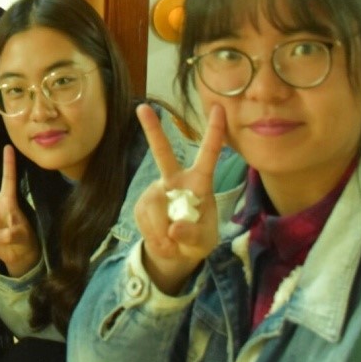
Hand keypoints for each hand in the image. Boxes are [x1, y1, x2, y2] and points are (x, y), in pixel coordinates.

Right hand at [133, 104, 225, 294]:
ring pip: (155, 206)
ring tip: (173, 243)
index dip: (214, 132)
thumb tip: (174, 229)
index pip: (208, 155)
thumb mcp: (204, 242)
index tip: (219, 108)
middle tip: (143, 108)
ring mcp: (156, 190)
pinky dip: (154, 236)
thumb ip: (193, 236)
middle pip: (162, 153)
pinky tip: (162, 240)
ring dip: (163, 232)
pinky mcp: (142, 203)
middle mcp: (176, 180)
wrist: (173, 253)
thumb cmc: (196, 240)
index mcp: (199, 183)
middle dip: (152, 130)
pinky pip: (145, 219)